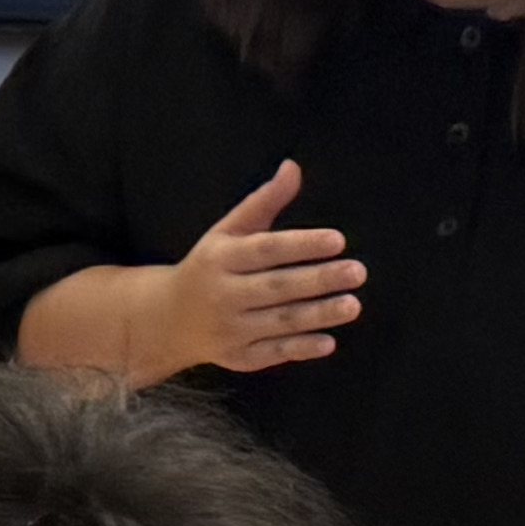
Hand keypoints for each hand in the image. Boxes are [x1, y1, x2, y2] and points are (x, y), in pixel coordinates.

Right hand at [143, 162, 364, 376]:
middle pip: (276, 287)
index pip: (266, 250)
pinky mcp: (237, 357)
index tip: (338, 240)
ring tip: (353, 305)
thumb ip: (264, 201)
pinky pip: (272, 353)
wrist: (166, 320)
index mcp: (220, 258)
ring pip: (278, 322)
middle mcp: (223, 294)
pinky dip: (299, 349)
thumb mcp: (228, 231)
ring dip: (317, 315)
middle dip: (318, 280)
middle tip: (358, 271)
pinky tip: (328, 342)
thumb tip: (293, 168)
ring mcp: (229, 329)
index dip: (302, 245)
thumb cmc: (209, 267)